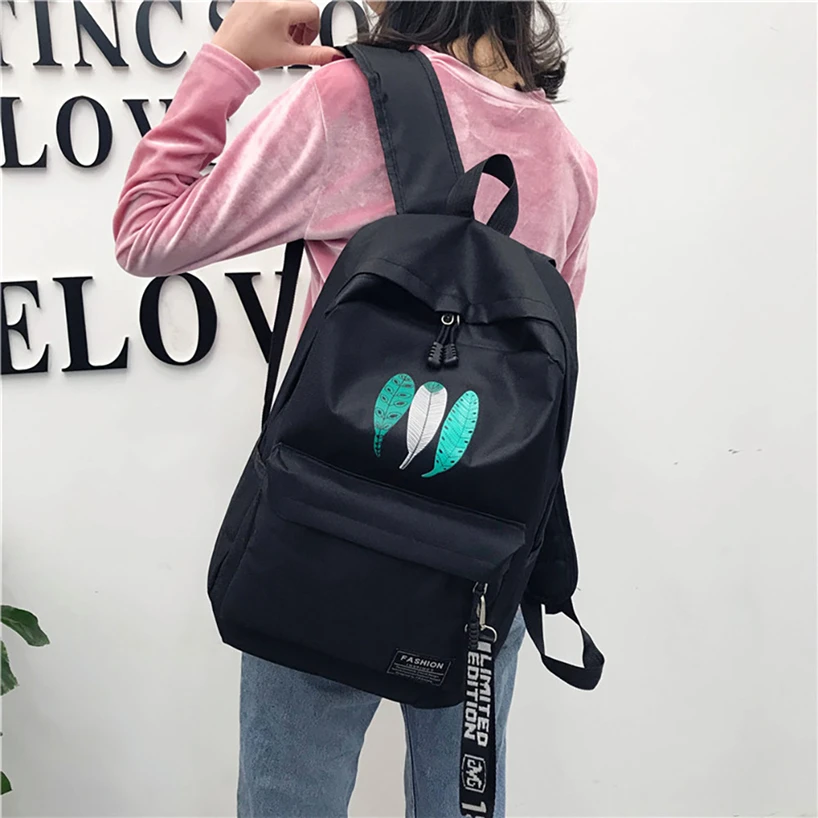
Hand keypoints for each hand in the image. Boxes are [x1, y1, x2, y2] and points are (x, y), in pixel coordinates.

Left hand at [212, 0, 340, 70]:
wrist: (227, 55)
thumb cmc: (250, 54)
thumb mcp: (289, 56)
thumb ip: (316, 56)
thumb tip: (334, 56)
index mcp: (281, 8)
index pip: (312, 10)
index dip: (313, 29)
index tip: (305, 41)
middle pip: (299, 5)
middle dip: (300, 24)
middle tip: (292, 41)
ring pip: (285, 3)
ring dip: (288, 19)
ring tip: (280, 37)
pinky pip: (269, 1)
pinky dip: (273, 14)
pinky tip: (267, 30)